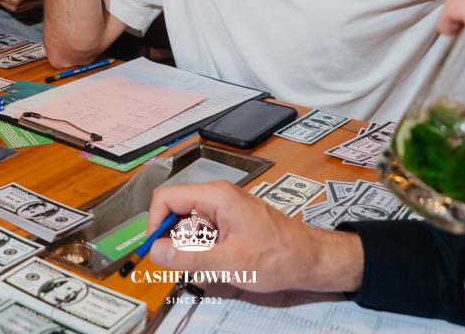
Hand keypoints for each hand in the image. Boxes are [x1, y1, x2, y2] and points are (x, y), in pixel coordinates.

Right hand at [148, 181, 362, 293]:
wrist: (309, 259)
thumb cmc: (277, 256)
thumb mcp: (229, 262)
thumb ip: (189, 257)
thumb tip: (156, 251)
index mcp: (216, 196)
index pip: (167, 198)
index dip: (155, 224)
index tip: (155, 251)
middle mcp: (217, 197)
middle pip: (176, 212)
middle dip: (174, 240)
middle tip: (183, 267)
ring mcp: (224, 208)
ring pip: (189, 225)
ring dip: (189, 249)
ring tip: (209, 268)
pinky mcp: (229, 221)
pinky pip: (203, 232)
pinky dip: (202, 250)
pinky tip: (217, 265)